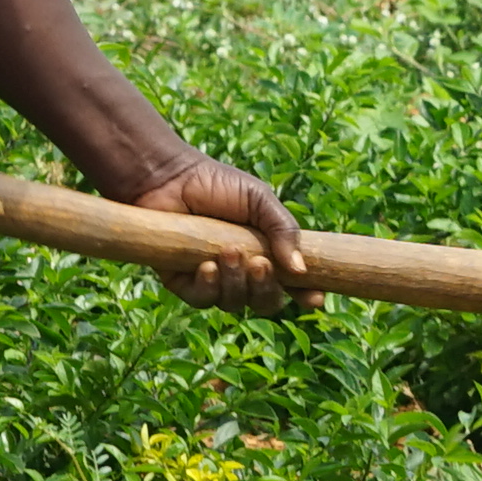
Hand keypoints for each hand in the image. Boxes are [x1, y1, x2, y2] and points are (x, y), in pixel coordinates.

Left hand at [124, 150, 312, 312]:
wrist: (168, 178)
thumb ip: (284, 230)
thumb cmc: (215, 184)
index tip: (314, 298)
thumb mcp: (259, 200)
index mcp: (266, 254)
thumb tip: (302, 269)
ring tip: (228, 251)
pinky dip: (208, 287)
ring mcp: (213, 281)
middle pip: (265, 302)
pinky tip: (206, 266)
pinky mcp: (183, 283)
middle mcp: (242, 273)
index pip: (292, 284)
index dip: (305, 294)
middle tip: (260, 264)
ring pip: (234, 303)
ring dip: (236, 282)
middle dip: (266, 289)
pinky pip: (202, 300)